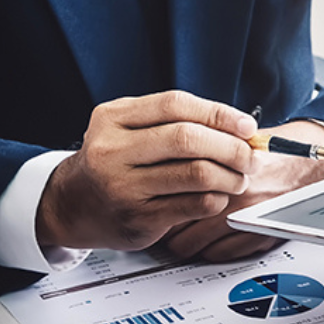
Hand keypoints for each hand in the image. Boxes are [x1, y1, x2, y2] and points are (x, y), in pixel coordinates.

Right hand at [37, 90, 257, 249]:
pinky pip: (194, 205)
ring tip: (239, 178)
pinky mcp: (139, 218)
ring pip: (196, 174)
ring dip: (230, 176)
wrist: (72, 205)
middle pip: (188, 139)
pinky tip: (218, 196)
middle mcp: (113, 150)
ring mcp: (124, 186)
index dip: (218, 114)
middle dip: (231, 148)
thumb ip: (173, 122)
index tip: (246, 126)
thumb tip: (239, 128)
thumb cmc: (113, 163)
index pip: (175, 105)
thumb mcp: (128, 129)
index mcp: (113, 118)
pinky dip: (217, 199)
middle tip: (250, 156)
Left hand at [164, 120, 323, 261]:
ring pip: (190, 245)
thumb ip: (208, 149)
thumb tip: (171, 155)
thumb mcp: (244, 138)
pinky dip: (210, 250)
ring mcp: (247, 221)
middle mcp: (234, 197)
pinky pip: (217, 255)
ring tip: (180, 233)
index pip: (172, 191)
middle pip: (174, 223)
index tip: (152, 196)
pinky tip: (209, 240)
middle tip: (160, 219)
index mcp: (225, 167)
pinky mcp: (260, 238)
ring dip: (183, 240)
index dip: (157, 195)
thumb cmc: (290, 149)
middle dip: (164, 223)